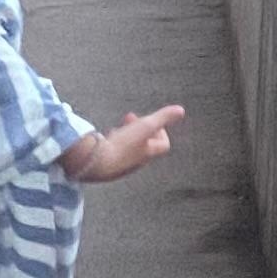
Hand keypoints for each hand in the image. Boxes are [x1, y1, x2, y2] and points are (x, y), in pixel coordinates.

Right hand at [59, 106, 182, 184]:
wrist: (95, 163)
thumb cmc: (122, 145)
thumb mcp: (145, 126)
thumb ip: (162, 117)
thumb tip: (181, 110)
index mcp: (148, 154)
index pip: (163, 145)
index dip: (161, 131)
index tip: (150, 119)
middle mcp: (136, 163)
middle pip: (145, 146)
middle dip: (140, 130)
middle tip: (130, 118)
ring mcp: (121, 166)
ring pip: (128, 150)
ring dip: (126, 136)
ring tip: (116, 128)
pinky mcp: (106, 167)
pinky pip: (113, 155)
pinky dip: (113, 144)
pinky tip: (104, 139)